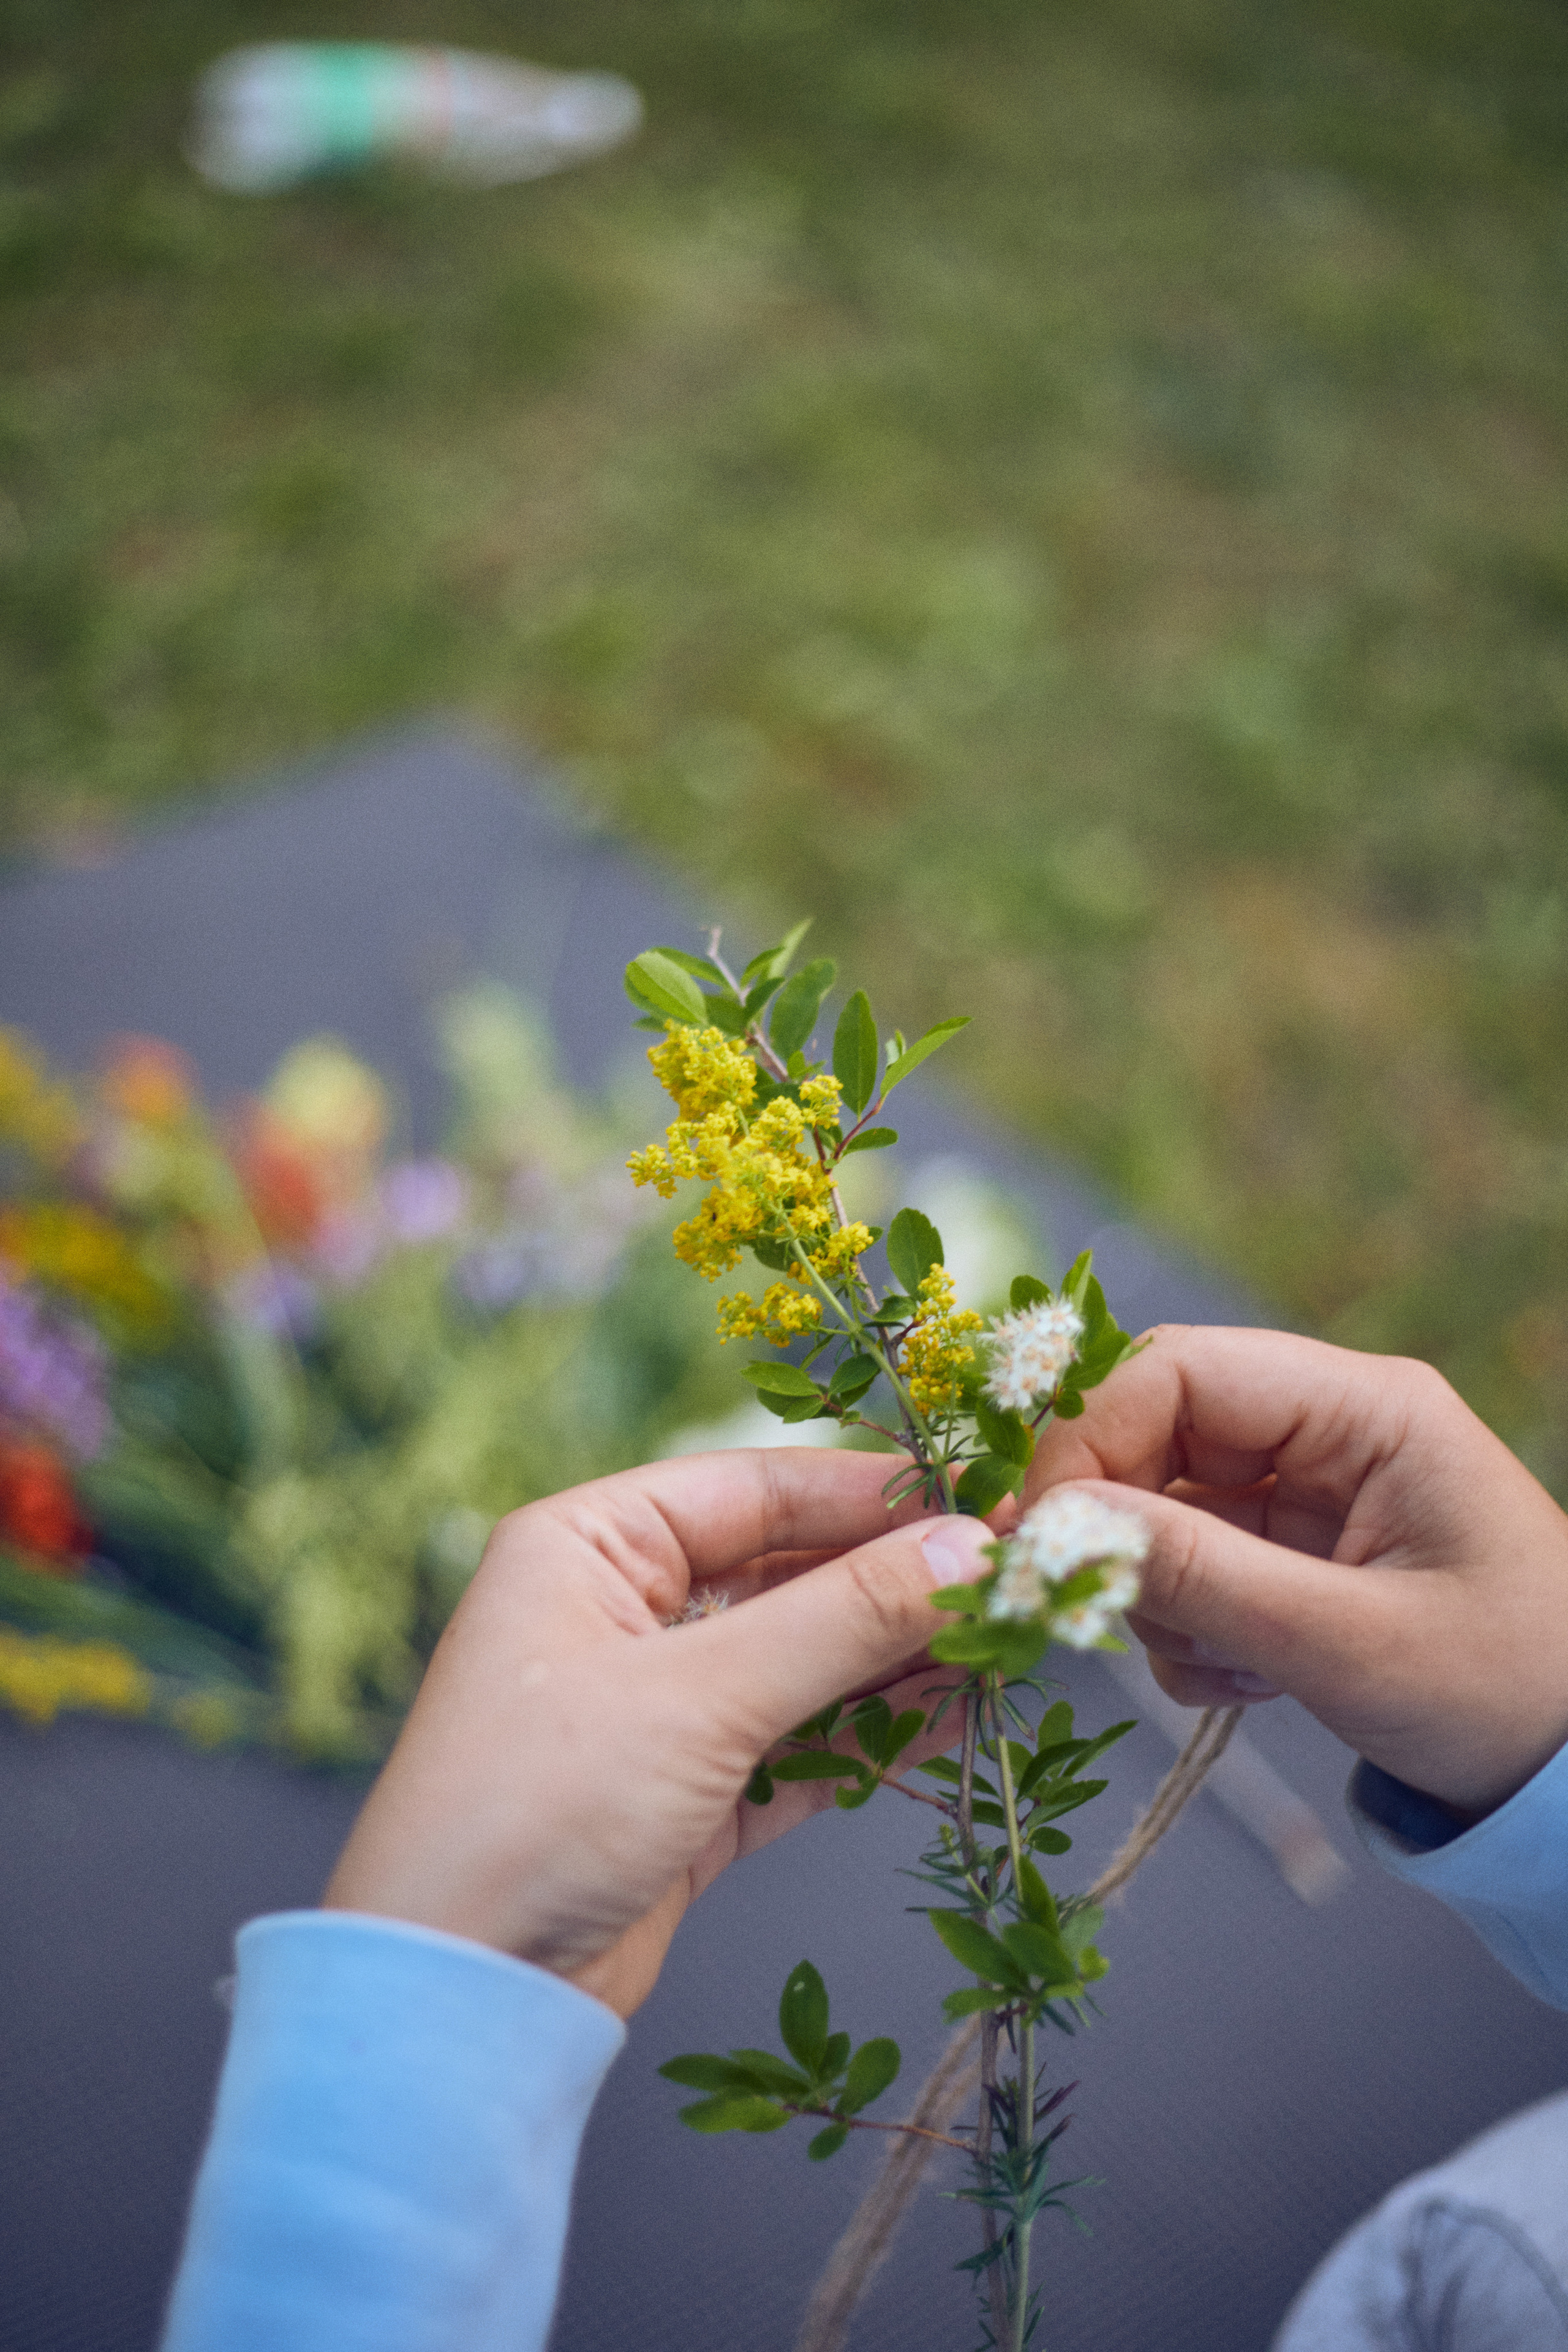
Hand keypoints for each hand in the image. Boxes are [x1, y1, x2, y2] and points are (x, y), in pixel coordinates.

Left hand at [324, 1449, 989, 2015]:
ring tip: (1004, 1647)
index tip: (983, 1501)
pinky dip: (871, 1736)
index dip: (872, 1496)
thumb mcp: (701, 1695)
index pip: (754, 1489)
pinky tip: (955, 1718)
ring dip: (897, 1659)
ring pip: (803, 1662)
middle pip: (787, 1574)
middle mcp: (619, 1610)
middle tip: (1011, 1583)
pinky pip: (800, 1744)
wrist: (458, 2000)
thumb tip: (968, 1550)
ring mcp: (655, 1707)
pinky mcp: (687, 1797)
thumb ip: (842, 1620)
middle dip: (895, 1582)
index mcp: (588, 1544)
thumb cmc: (539, 1808)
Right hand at [1026, 1326, 1567, 1820]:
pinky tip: (1244, 1682)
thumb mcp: (1345, 1642)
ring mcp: (1310, 1491)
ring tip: (1224, 1665)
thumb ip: (1196, 1575)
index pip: (1177, 1369)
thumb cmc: (1505, 1693)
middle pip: (1156, 1431)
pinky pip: (1189, 1563)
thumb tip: (1052, 1527)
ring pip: (1160, 1505)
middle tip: (1091, 1609)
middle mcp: (1331, 1428)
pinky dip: (1187, 1628)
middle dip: (1117, 1523)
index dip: (1088, 1439)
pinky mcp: (1296, 1553)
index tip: (1037, 1532)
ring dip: (1158, 1592)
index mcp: (1366, 1408)